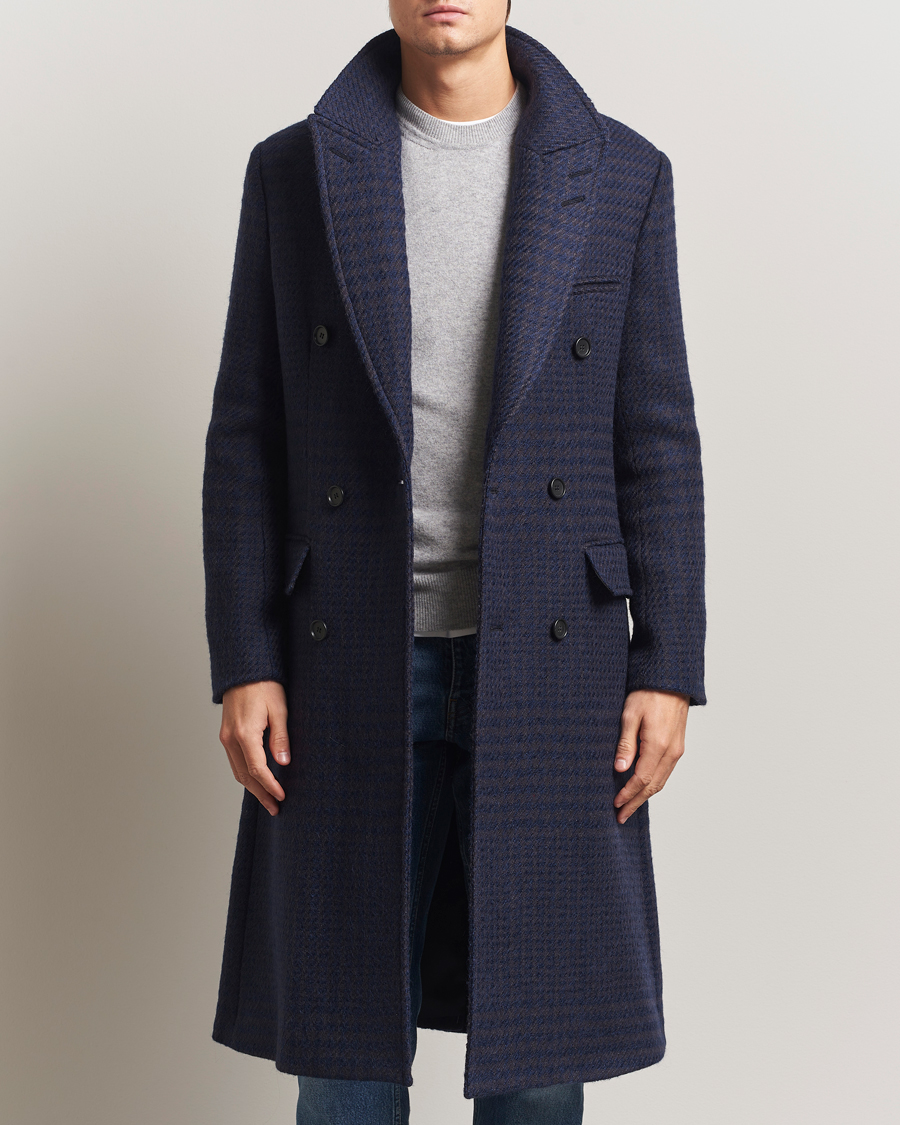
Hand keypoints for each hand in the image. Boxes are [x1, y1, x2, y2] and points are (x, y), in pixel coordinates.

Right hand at [219, 680, 290, 815]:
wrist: (244, 670)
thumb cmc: (264, 686)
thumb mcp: (279, 710)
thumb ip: (280, 738)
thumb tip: (283, 764)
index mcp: (244, 734)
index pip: (257, 769)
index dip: (270, 786)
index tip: (282, 796)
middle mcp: (231, 739)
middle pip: (244, 776)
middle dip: (261, 794)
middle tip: (276, 807)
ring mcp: (225, 738)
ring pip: (237, 771)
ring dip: (252, 787)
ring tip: (268, 799)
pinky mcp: (226, 735)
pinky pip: (234, 761)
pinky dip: (245, 774)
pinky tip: (256, 780)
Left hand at [613, 689, 689, 823]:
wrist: (671, 680)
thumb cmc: (648, 693)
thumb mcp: (629, 715)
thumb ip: (626, 744)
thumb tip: (620, 770)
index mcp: (658, 745)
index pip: (641, 779)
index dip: (628, 794)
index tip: (615, 804)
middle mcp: (671, 752)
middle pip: (653, 786)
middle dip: (636, 802)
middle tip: (621, 816)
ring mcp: (677, 750)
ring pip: (661, 781)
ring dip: (645, 796)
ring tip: (630, 806)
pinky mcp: (678, 746)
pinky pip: (666, 772)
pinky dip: (654, 784)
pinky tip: (644, 788)